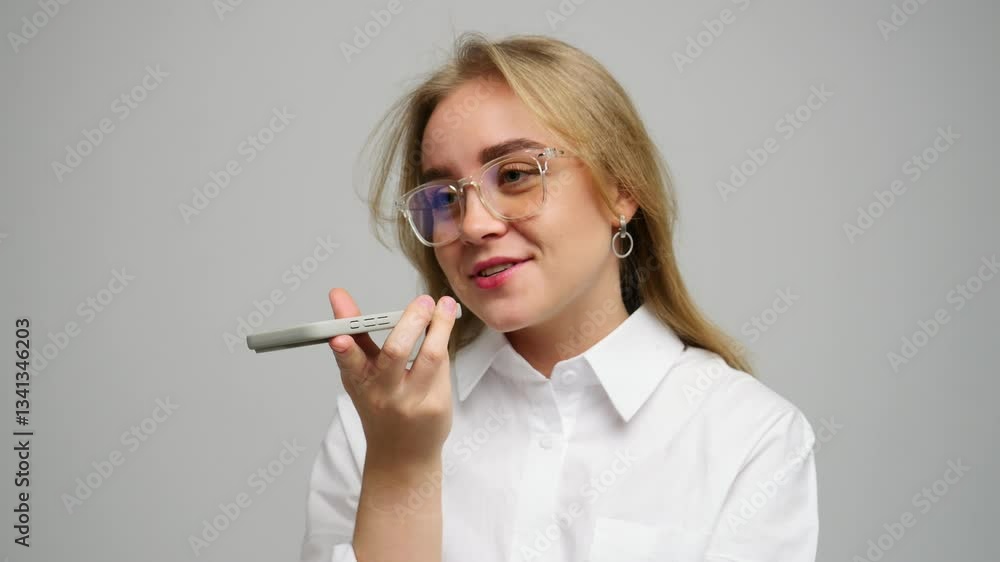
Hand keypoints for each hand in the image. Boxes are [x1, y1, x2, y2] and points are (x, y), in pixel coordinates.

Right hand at [327, 288, 457, 466]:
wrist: (402, 453)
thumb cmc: (380, 406)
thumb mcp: (360, 373)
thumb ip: (354, 333)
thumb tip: (338, 295)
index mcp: (359, 381)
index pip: (348, 362)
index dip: (343, 349)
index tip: (338, 336)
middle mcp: (383, 393)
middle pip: (396, 352)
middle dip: (412, 321)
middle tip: (424, 300)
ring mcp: (411, 402)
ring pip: (430, 356)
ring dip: (440, 326)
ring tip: (445, 305)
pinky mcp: (436, 406)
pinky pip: (443, 367)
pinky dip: (443, 344)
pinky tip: (443, 331)